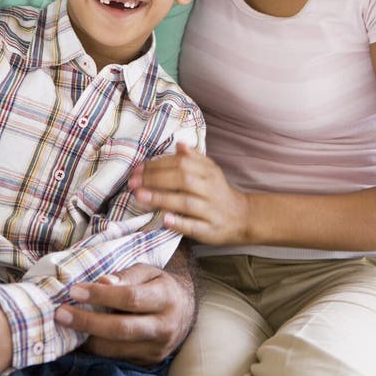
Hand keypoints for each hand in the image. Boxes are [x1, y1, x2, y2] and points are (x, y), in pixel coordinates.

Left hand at [54, 262, 194, 364]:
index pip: (130, 298)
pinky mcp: (148, 362)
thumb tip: (102, 281)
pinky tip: (80, 337)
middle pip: (121, 328)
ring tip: (64, 326)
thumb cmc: (159, 284)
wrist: (185, 311)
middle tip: (61, 313)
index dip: (101, 296)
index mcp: (165, 297)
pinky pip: (117, 356)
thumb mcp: (147, 271)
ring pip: (116, 348)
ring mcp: (157, 349)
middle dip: (88, 322)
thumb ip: (126, 276)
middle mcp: (164, 327)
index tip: (75, 291)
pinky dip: (96, 348)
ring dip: (87, 338)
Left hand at [129, 142, 249, 244]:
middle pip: (182, 179)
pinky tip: (164, 219)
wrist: (243, 217)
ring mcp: (211, 210)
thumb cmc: (218, 191)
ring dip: (161, 199)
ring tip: (140, 196)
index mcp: (208, 172)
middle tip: (133, 182)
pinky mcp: (210, 230)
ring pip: (186, 202)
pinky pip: (194, 226)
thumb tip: (178, 145)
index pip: (182, 163)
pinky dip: (179, 222)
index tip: (138, 168)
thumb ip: (194, 158)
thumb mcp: (211, 171)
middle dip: (155, 179)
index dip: (158, 164)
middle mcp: (210, 189)